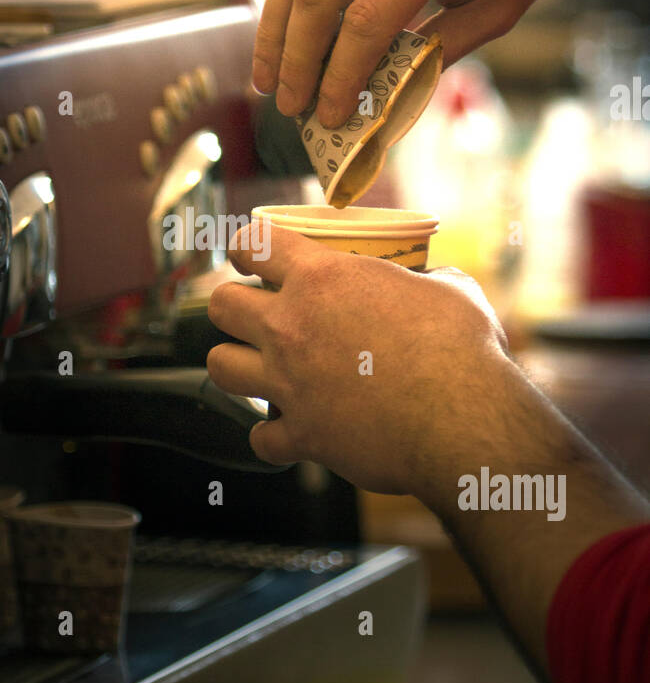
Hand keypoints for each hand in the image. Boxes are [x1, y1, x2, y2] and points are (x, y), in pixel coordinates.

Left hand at [206, 226, 508, 495]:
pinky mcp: (301, 435)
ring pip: (220, 366)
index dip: (248, 247)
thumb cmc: (461, 349)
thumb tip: (434, 278)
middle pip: (220, 305)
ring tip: (260, 369)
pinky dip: (273, 436)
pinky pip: (260, 438)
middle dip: (233, 307)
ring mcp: (289, 383)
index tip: (253, 256)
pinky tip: (291, 431)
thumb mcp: (449, 289)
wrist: (462, 418)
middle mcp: (291, 327)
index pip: (254, 244)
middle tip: (255, 314)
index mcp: (323, 278)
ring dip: (237, 365)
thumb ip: (426, 279)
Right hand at [252, 0, 601, 128]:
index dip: (341, 77)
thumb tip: (389, 93)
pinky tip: (287, 35)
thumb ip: (446, 46)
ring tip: (267, 78)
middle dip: (294, 58)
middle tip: (288, 107)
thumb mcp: (505, 1)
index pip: (367, 22)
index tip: (331, 117)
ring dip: (275, 28)